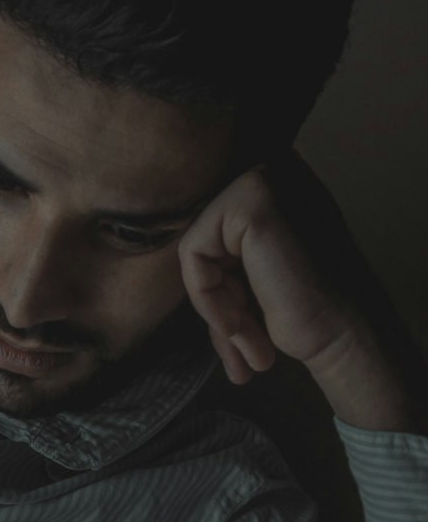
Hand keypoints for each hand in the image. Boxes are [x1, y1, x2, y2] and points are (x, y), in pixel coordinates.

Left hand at [178, 159, 353, 384]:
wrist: (347, 338)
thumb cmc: (306, 315)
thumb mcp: (253, 276)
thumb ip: (220, 257)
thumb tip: (175, 254)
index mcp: (278, 185)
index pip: (212, 235)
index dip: (221, 291)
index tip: (242, 335)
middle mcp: (275, 168)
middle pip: (203, 241)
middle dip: (218, 303)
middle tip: (246, 353)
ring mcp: (265, 178)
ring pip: (195, 250)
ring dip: (216, 309)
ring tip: (251, 350)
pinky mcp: (253, 199)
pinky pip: (193, 253)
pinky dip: (207, 298)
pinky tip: (240, 328)